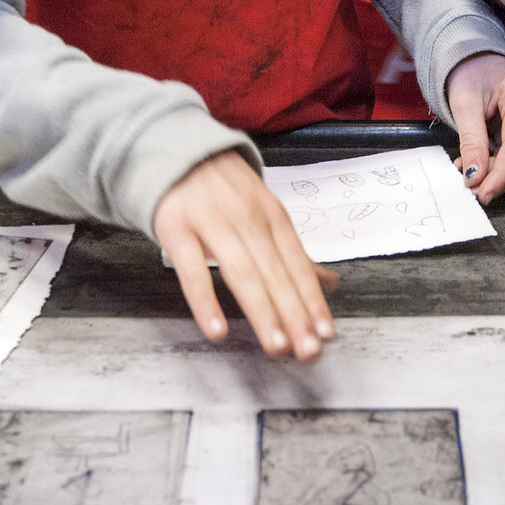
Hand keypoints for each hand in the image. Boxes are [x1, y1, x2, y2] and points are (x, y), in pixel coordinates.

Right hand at [151, 150, 338, 361]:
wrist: (175, 153)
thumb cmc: (224, 191)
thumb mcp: (264, 212)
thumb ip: (293, 252)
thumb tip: (329, 283)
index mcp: (271, 215)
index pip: (298, 263)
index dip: (312, 299)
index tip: (325, 332)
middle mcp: (246, 219)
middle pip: (275, 272)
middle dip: (294, 314)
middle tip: (308, 351)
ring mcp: (211, 223)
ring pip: (241, 273)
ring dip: (262, 311)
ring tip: (276, 345)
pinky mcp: (177, 229)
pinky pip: (191, 270)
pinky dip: (205, 301)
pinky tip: (216, 330)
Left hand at [443, 52, 504, 202]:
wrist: (475, 57)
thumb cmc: (469, 71)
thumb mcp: (464, 103)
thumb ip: (471, 141)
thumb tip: (474, 177)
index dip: (501, 175)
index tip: (481, 193)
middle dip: (500, 179)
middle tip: (471, 188)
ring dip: (499, 175)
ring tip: (470, 174)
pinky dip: (501, 166)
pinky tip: (480, 164)